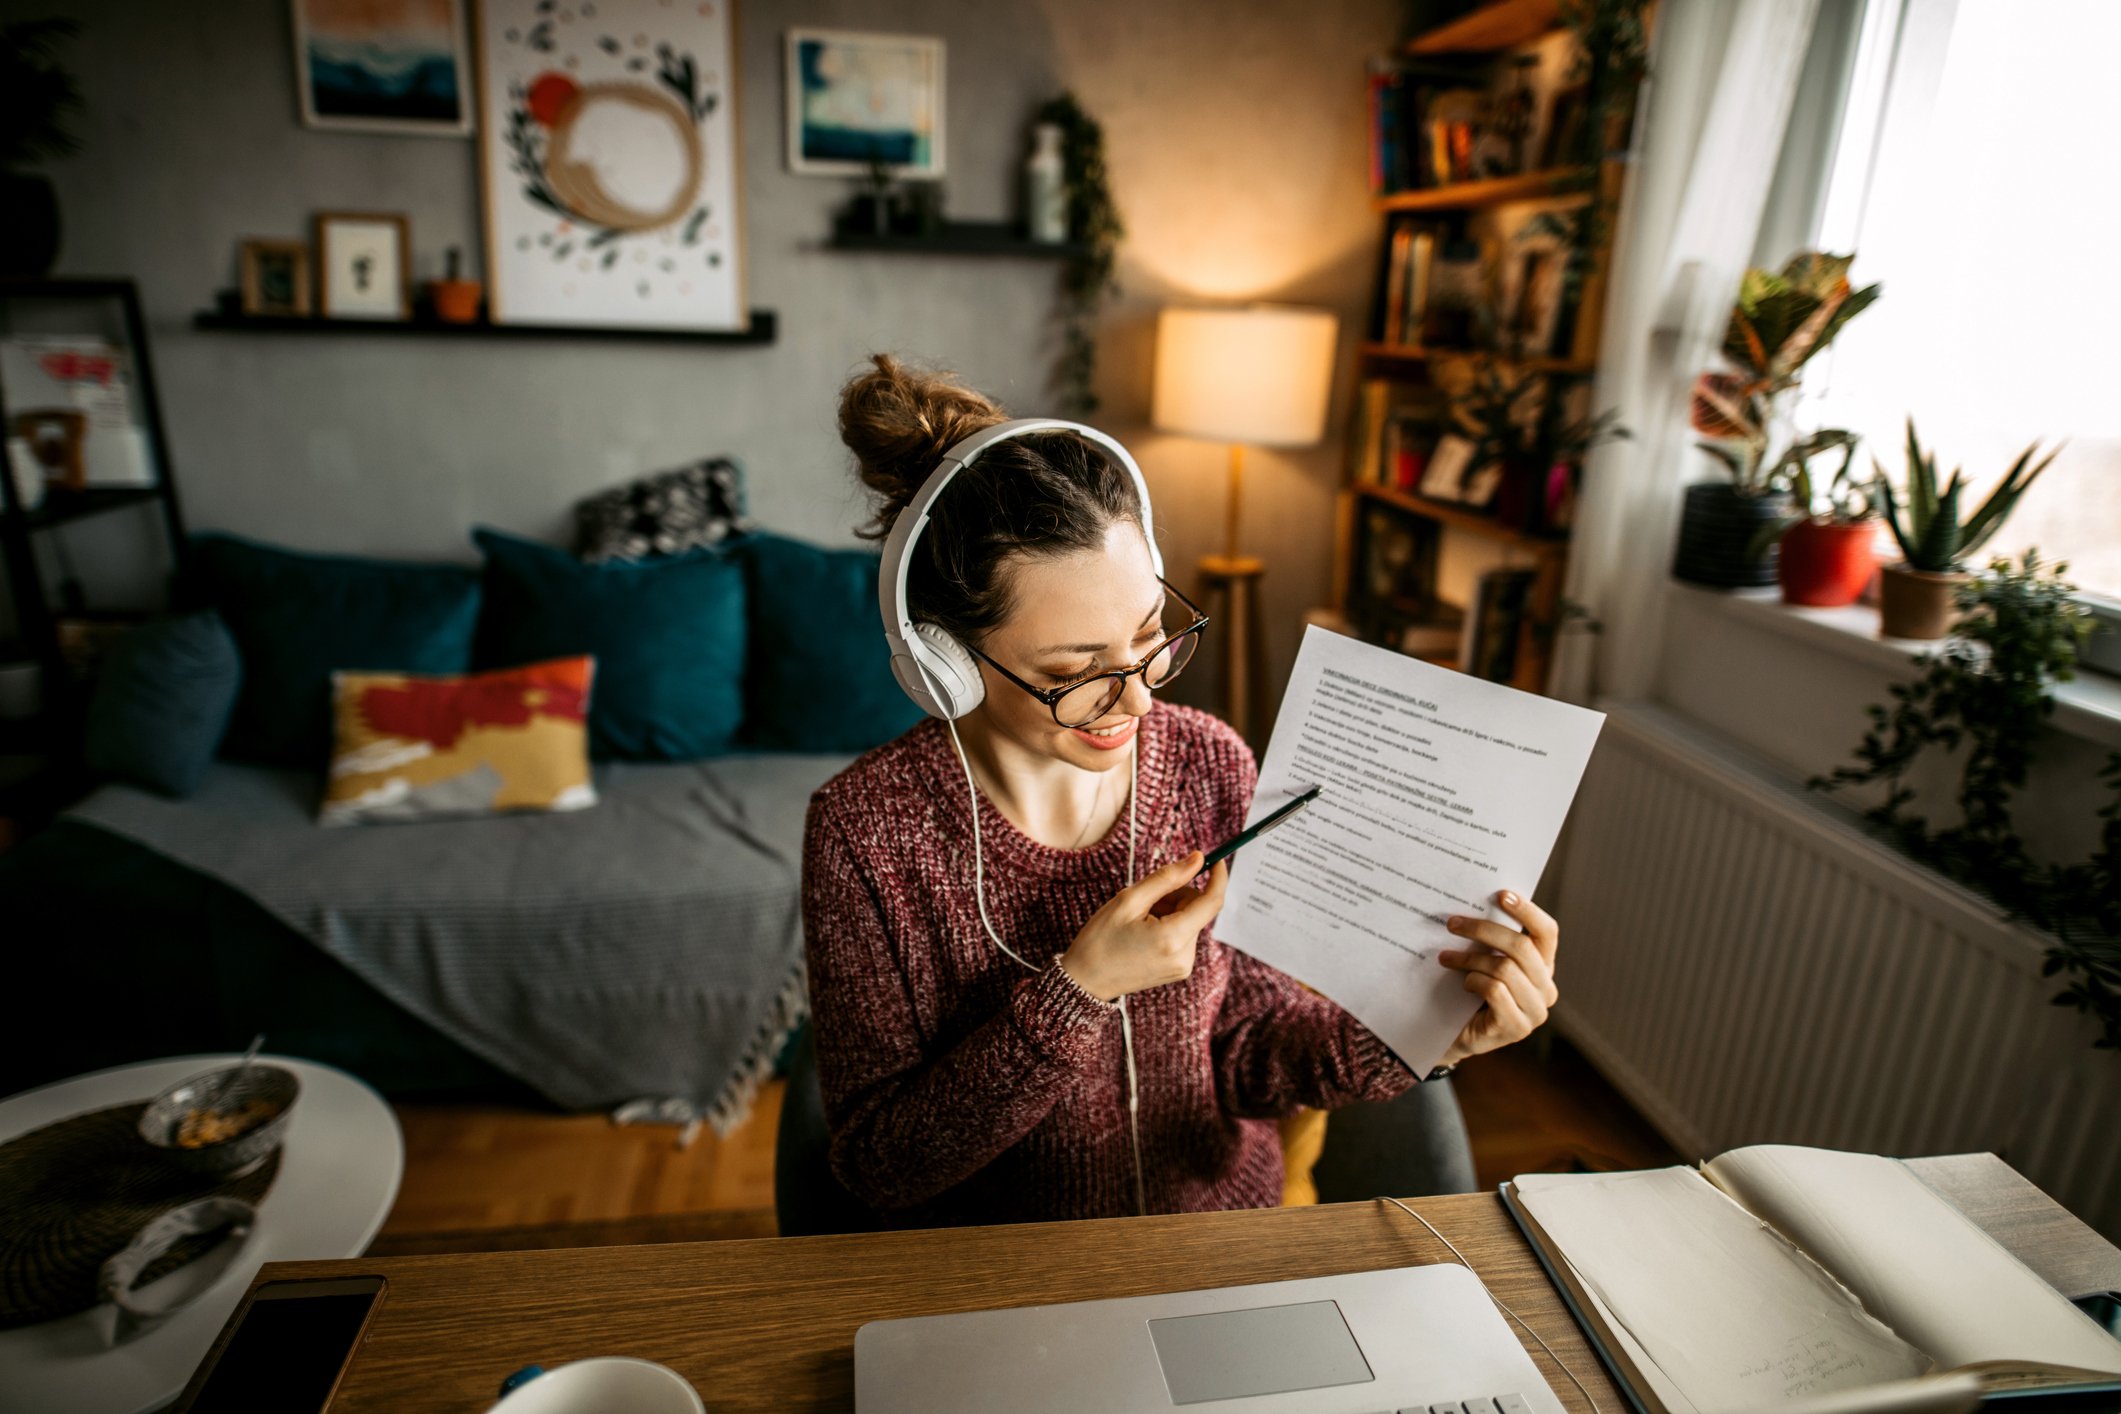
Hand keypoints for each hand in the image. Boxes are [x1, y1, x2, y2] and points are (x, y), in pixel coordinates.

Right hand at [1061, 851, 1229, 1002]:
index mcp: (1172, 938)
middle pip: (1198, 909)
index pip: (1212, 902)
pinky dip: (1169, 926)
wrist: (1085, 980)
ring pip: (1190, 921)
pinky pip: (1184, 936)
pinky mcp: (1179, 970)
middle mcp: (1185, 956)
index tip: (1214, 859)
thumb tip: (1197, 859)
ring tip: (1139, 920)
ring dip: (1171, 911)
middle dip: (1177, 896)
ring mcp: (1183, 966)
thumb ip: (1168, 877)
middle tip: (1146, 899)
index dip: (1217, 876)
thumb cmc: (1101, 939)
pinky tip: (1144, 932)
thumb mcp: (1129, 900)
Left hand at [1435, 890, 1558, 1066]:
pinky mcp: (1516, 1028)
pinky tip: (1462, 984)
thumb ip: (1491, 940)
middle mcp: (1547, 989)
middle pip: (1521, 947)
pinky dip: (1473, 982)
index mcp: (1544, 967)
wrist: (1452, 1034)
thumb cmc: (1468, 990)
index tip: (1501, 894)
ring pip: (1505, 968)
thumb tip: (1474, 900)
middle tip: (1452, 923)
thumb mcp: (1484, 960)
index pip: (1547, 932)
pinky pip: (1495, 991)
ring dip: (1469, 958)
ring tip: (1445, 957)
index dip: (1528, 911)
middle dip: (1483, 930)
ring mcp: (1535, 1011)